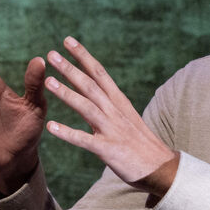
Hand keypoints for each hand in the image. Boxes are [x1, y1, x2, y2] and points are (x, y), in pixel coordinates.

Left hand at [42, 37, 177, 195]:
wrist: (161, 168)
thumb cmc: (140, 143)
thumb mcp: (125, 116)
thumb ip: (108, 102)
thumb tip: (92, 89)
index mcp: (118, 101)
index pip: (99, 73)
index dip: (83, 56)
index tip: (68, 40)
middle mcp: (115, 111)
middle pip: (90, 85)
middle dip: (70, 68)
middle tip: (51, 53)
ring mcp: (112, 130)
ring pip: (86, 107)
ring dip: (66, 93)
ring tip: (48, 82)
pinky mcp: (108, 150)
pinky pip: (84, 140)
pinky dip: (67, 133)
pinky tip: (51, 126)